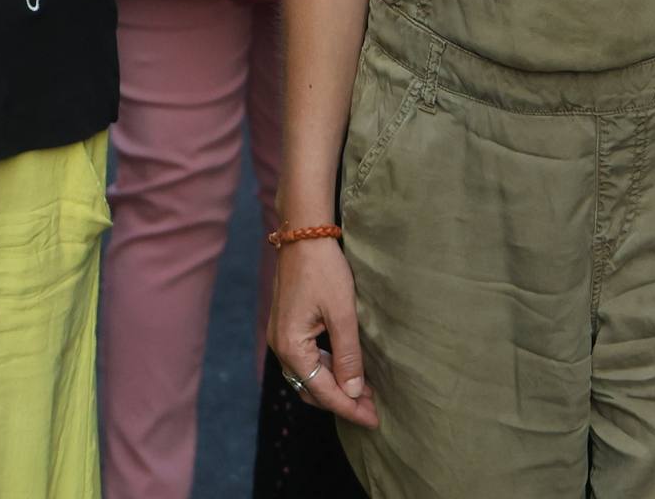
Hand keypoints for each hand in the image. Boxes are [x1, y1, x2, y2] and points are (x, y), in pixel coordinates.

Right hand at [267, 237, 378, 427]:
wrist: (304, 234)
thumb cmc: (323, 269)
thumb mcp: (342, 313)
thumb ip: (348, 355)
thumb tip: (354, 392)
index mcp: (290, 347)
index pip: (323, 391)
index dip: (350, 408)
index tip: (374, 420)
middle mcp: (279, 347)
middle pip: (312, 389)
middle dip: (343, 402)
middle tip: (373, 410)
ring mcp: (281, 337)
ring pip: (309, 377)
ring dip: (335, 387)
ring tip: (365, 394)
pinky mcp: (287, 327)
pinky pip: (306, 361)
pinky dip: (327, 371)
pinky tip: (348, 371)